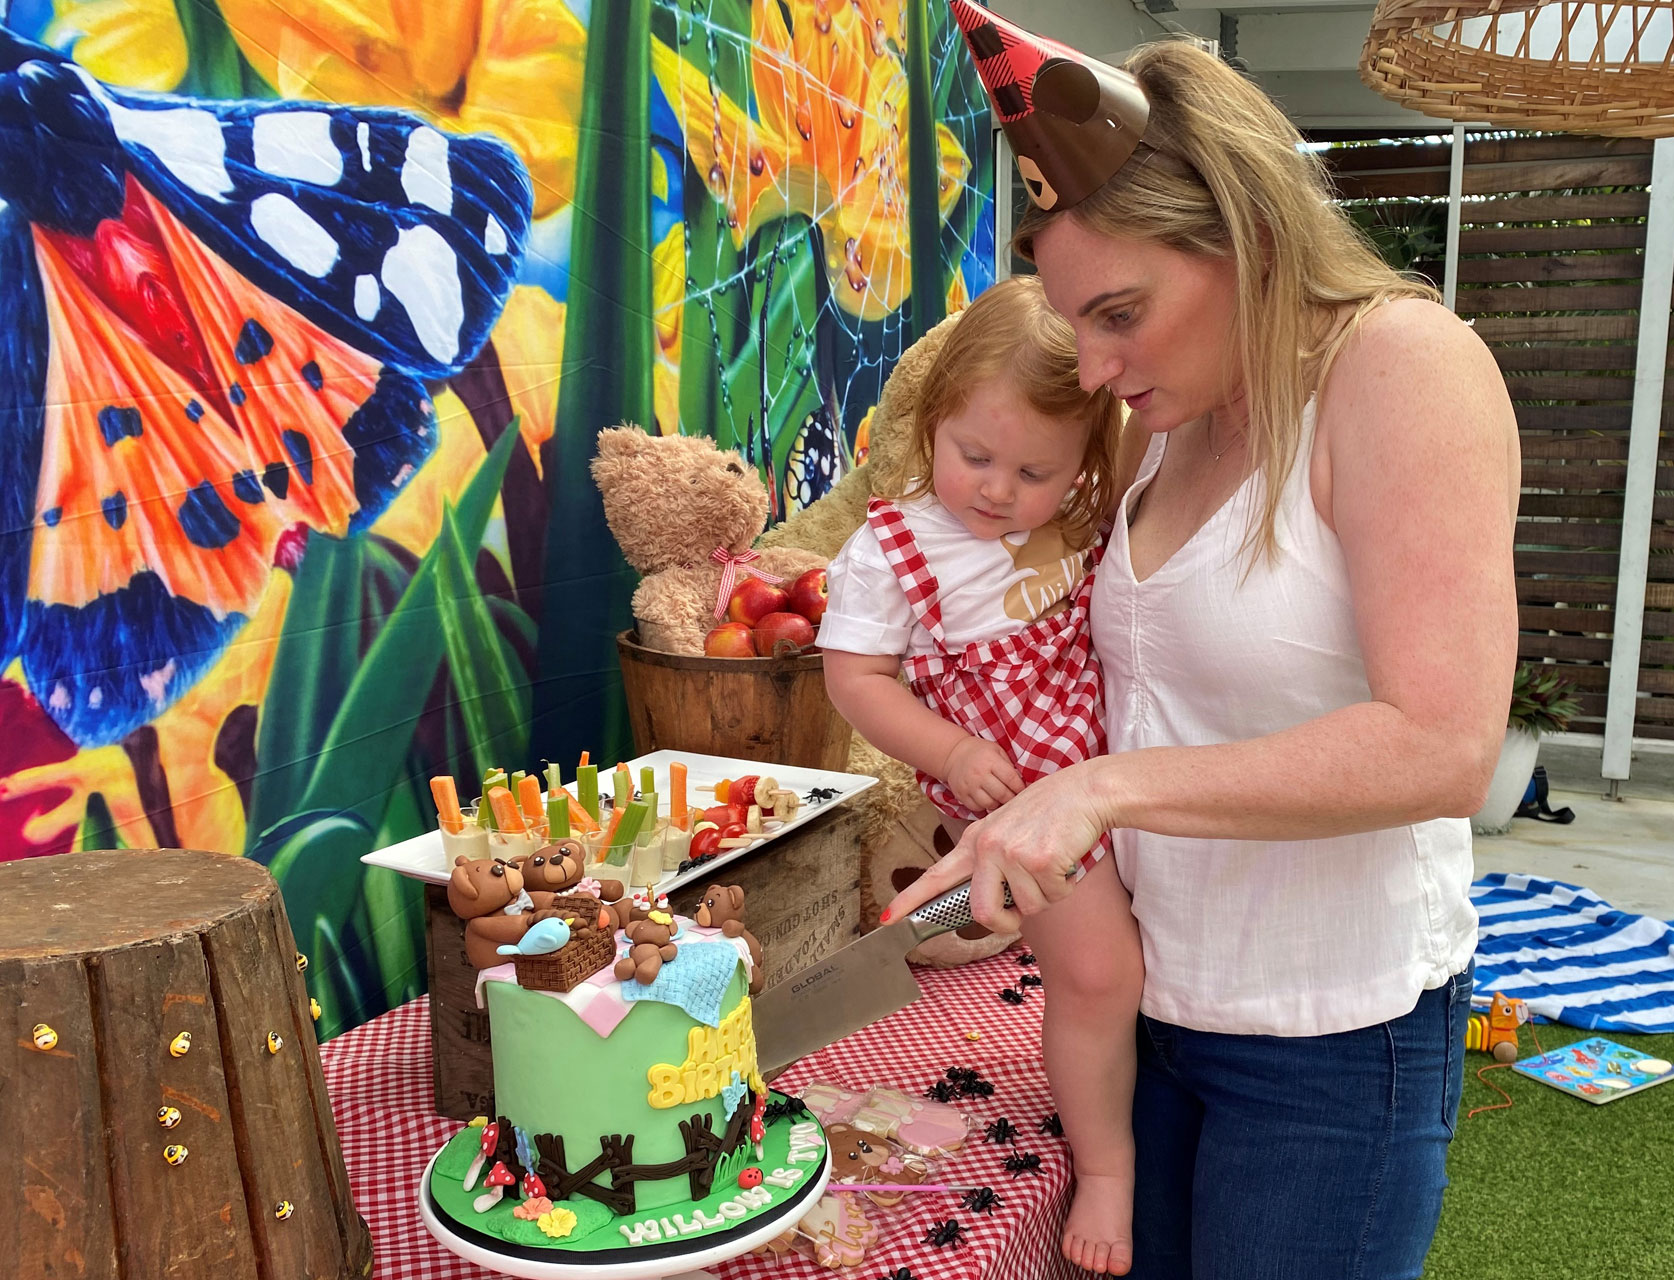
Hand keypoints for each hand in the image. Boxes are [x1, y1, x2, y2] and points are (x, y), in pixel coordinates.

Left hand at [883, 760, 1112, 934]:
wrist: (1085, 791)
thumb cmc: (1050, 812)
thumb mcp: (1008, 829)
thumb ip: (992, 861)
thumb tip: (994, 904)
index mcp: (975, 841)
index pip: (936, 875)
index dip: (911, 900)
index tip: (889, 919)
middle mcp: (987, 847)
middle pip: (981, 912)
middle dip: (1003, 923)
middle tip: (1017, 916)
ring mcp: (1012, 854)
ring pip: (1027, 908)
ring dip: (1045, 895)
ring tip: (1051, 863)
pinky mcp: (1040, 861)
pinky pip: (1053, 897)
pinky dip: (1064, 887)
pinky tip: (1065, 860)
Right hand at [942, 736, 1022, 814]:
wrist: (954, 754)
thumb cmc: (980, 752)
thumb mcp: (997, 751)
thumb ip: (1009, 766)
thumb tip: (1020, 783)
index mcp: (990, 761)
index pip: (1010, 778)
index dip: (1020, 787)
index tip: (1023, 790)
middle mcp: (979, 774)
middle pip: (1002, 794)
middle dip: (1011, 798)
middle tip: (1014, 797)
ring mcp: (969, 786)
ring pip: (990, 804)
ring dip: (998, 804)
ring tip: (1000, 798)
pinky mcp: (961, 795)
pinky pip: (977, 808)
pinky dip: (984, 806)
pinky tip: (987, 798)